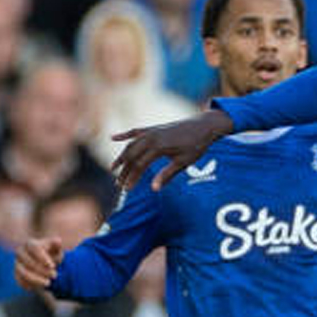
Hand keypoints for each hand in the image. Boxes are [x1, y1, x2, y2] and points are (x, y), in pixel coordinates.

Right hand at [15, 236, 63, 289]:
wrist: (46, 263)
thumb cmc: (52, 253)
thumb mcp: (56, 248)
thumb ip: (56, 244)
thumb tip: (57, 241)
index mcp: (30, 243)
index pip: (34, 248)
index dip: (42, 257)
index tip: (53, 266)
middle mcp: (20, 252)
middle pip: (28, 262)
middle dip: (42, 270)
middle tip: (55, 275)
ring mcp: (17, 263)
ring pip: (23, 272)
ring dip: (36, 279)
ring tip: (48, 283)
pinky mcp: (16, 273)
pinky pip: (19, 280)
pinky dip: (29, 285)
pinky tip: (38, 287)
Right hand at [111, 110, 234, 190]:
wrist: (204, 125)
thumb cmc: (196, 145)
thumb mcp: (183, 162)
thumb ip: (167, 174)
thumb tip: (154, 189)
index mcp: (158, 147)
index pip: (139, 166)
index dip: (132, 178)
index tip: (127, 190)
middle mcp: (151, 138)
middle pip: (131, 156)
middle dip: (124, 171)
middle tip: (119, 185)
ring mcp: (151, 132)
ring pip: (131, 145)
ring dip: (122, 157)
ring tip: (114, 169)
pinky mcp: (153, 128)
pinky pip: (135, 132)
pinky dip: (124, 135)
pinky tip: (113, 138)